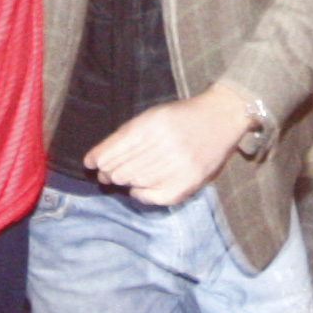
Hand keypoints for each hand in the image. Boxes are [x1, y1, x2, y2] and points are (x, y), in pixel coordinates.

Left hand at [87, 86, 252, 204]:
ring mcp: (178, 166)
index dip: (99, 157)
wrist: (221, 119)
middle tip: (105, 174)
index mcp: (153, 124)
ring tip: (120, 179)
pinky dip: (141, 195)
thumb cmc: (181, 117)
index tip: (90, 163)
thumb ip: (128, 135)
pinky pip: (155, 197)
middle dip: (109, 172)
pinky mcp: (188, 183)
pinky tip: (138, 189)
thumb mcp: (153, 115)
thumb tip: (99, 160)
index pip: (116, 148)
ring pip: (136, 182)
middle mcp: (165, 145)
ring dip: (124, 182)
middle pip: (123, 168)